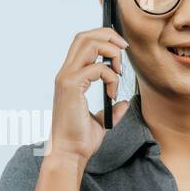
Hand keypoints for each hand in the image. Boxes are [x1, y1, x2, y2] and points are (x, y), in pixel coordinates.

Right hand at [43, 28, 131, 165]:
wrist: (69, 154)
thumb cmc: (79, 141)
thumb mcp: (101, 121)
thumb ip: (112, 109)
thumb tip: (123, 102)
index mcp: (69, 78)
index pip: (82, 43)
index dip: (103, 39)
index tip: (120, 52)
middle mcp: (65, 74)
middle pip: (84, 36)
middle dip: (108, 35)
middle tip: (124, 49)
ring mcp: (66, 78)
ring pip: (88, 43)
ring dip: (110, 51)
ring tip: (119, 70)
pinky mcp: (71, 86)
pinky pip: (97, 68)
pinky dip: (111, 77)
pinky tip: (113, 92)